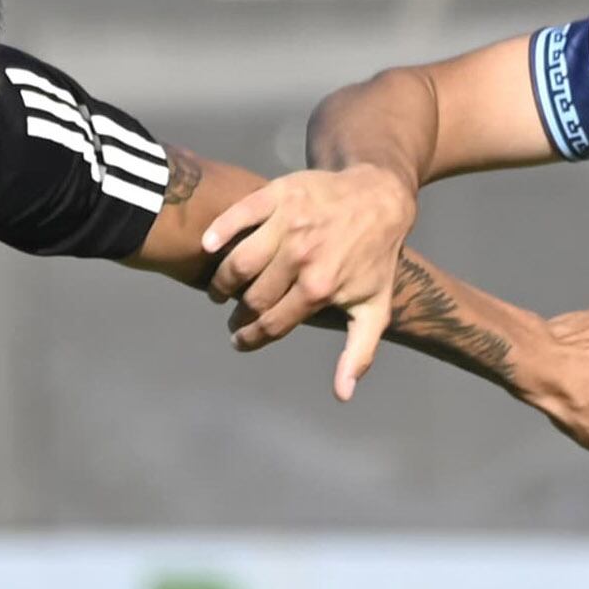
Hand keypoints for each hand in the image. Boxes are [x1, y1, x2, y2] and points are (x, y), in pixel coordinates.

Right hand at [201, 166, 420, 397]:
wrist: (380, 200)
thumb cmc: (375, 259)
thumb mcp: (375, 309)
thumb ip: (358, 353)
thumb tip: (342, 394)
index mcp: (320, 287)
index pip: (271, 324)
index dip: (250, 339)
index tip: (240, 342)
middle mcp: (301, 256)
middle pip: (251, 297)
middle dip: (238, 315)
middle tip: (233, 319)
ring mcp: (289, 223)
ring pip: (239, 262)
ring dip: (222, 282)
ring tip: (220, 290)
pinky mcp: (279, 194)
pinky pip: (239, 214)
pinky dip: (219, 231)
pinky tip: (208, 246)